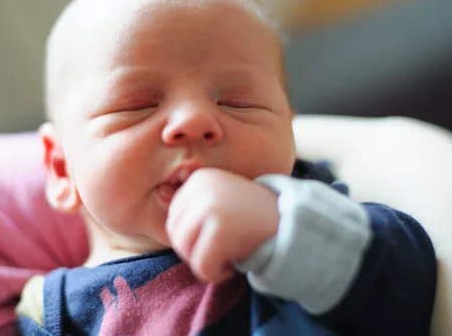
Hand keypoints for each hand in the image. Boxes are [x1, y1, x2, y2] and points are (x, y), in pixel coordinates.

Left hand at [165, 168, 278, 282]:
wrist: (293, 224)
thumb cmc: (253, 218)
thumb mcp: (221, 199)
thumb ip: (193, 204)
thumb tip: (158, 195)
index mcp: (200, 179)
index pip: (174, 219)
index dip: (193, 236)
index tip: (218, 235)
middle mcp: (202, 188)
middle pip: (176, 235)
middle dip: (196, 251)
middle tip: (223, 249)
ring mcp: (210, 207)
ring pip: (185, 251)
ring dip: (205, 263)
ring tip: (228, 254)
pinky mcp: (220, 229)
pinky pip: (202, 266)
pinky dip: (216, 273)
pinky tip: (232, 264)